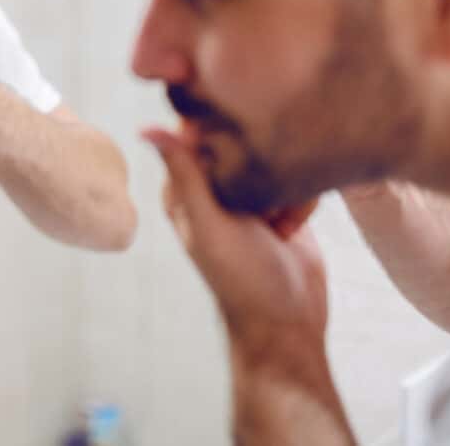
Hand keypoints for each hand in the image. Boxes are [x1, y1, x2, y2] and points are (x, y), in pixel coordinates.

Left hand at [142, 126, 327, 350]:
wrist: (289, 320)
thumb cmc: (239, 278)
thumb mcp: (208, 224)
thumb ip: (184, 174)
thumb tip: (146, 128)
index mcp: (184, 187)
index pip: (194, 132)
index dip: (218, 131)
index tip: (238, 149)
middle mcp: (215, 186)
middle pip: (241, 139)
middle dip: (260, 162)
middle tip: (261, 203)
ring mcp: (250, 193)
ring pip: (276, 155)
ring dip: (284, 186)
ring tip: (276, 223)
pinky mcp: (284, 202)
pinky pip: (299, 176)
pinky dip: (303, 200)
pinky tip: (293, 230)